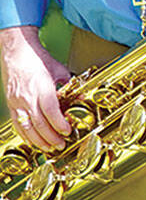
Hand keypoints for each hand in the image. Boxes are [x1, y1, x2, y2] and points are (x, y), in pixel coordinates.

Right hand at [0, 26, 72, 151]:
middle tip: (61, 144)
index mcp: (40, 87)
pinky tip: (32, 141)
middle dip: (51, 137)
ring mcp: (16, 102)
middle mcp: (27, 96)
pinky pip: (17, 124)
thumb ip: (68, 85)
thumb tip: (79, 97)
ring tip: (48, 147)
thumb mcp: (59, 69)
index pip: (50, 110)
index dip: (59, 123)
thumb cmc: (37, 59)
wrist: (16, 52)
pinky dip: (25, 135)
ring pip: (26, 127)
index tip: (67, 131)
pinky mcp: (11, 104)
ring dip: (38, 140)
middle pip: (39, 123)